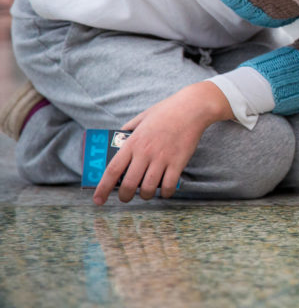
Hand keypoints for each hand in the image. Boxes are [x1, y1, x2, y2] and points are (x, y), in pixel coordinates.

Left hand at [92, 82, 230, 204]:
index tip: (98, 200)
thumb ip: (128, 130)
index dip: (103, 188)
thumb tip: (118, 140)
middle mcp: (145, 152)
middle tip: (125, 198)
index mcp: (133, 142)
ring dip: (145, 196)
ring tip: (145, 194)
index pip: (112, 170)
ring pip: (148, 188)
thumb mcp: (141, 117)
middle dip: (125, 196)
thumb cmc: (166, 111)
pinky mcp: (178, 162)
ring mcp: (162, 158)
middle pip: (129, 184)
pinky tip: (165, 191)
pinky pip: (169, 185)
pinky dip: (165, 193)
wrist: (192, 108)